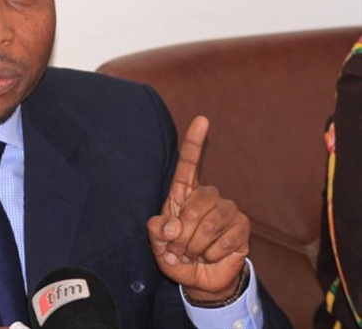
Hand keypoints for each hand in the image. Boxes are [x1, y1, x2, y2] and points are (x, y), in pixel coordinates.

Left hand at [147, 116, 250, 301]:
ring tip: (193, 254)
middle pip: (197, 203)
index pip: (189, 164)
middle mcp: (207, 196)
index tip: (202, 120)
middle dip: (183, 233)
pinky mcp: (242, 227)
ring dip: (196, 246)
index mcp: (183, 194)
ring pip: (210, 223)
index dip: (194, 142)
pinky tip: (211, 256)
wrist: (199, 279)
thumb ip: (157, 233)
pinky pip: (226, 239)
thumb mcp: (159, 246)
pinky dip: (213, 254)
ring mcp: (227, 210)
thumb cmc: (177, 256)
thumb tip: (171, 225)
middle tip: (179, 250)